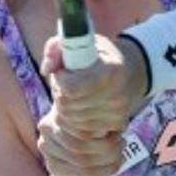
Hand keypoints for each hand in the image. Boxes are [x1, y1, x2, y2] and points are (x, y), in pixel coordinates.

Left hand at [36, 33, 148, 175]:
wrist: (129, 71)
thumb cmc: (96, 54)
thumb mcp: (77, 41)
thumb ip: (56, 48)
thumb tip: (47, 70)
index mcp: (111, 71)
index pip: (72, 88)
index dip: (60, 81)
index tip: (62, 72)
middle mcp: (118, 96)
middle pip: (67, 107)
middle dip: (59, 96)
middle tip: (64, 84)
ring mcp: (118, 115)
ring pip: (71, 123)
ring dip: (63, 111)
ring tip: (71, 96)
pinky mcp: (116, 128)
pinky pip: (81, 135)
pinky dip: (72, 124)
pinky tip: (76, 110)